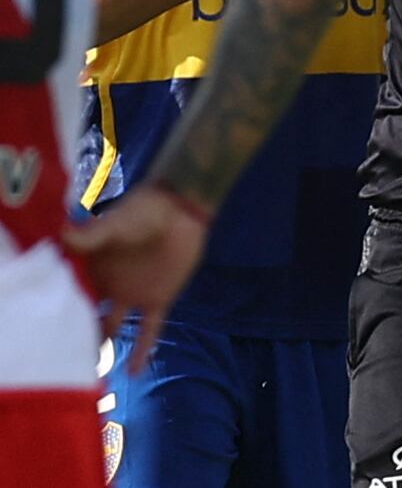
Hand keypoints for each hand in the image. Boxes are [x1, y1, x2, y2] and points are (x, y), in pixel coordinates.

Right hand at [60, 185, 209, 371]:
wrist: (181, 212)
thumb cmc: (144, 212)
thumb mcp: (115, 224)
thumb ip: (92, 235)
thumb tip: (61, 234)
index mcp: (89, 268)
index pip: (65, 293)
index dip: (51, 309)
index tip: (34, 331)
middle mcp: (104, 286)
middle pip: (83, 316)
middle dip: (70, 335)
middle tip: (53, 365)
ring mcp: (129, 295)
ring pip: (110, 328)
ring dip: (100, 348)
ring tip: (83, 377)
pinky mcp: (156, 300)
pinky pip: (148, 330)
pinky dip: (142, 351)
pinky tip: (132, 374)